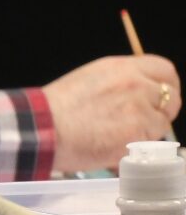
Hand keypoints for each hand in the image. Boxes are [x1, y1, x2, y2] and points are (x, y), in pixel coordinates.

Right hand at [46, 55, 180, 172]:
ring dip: (149, 130)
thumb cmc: (57, 109)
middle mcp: (135, 84)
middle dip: (162, 109)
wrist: (43, 128)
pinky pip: (151, 142)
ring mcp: (139, 109)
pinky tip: (118, 143)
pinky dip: (139, 146)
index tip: (161, 95)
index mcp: (122, 68)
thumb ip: (120, 81)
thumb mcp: (91, 79)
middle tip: (148, 119)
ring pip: (163, 121)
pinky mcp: (138, 134)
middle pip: (171, 95)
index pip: (164, 70)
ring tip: (122, 134)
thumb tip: (138, 92)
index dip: (165, 84)